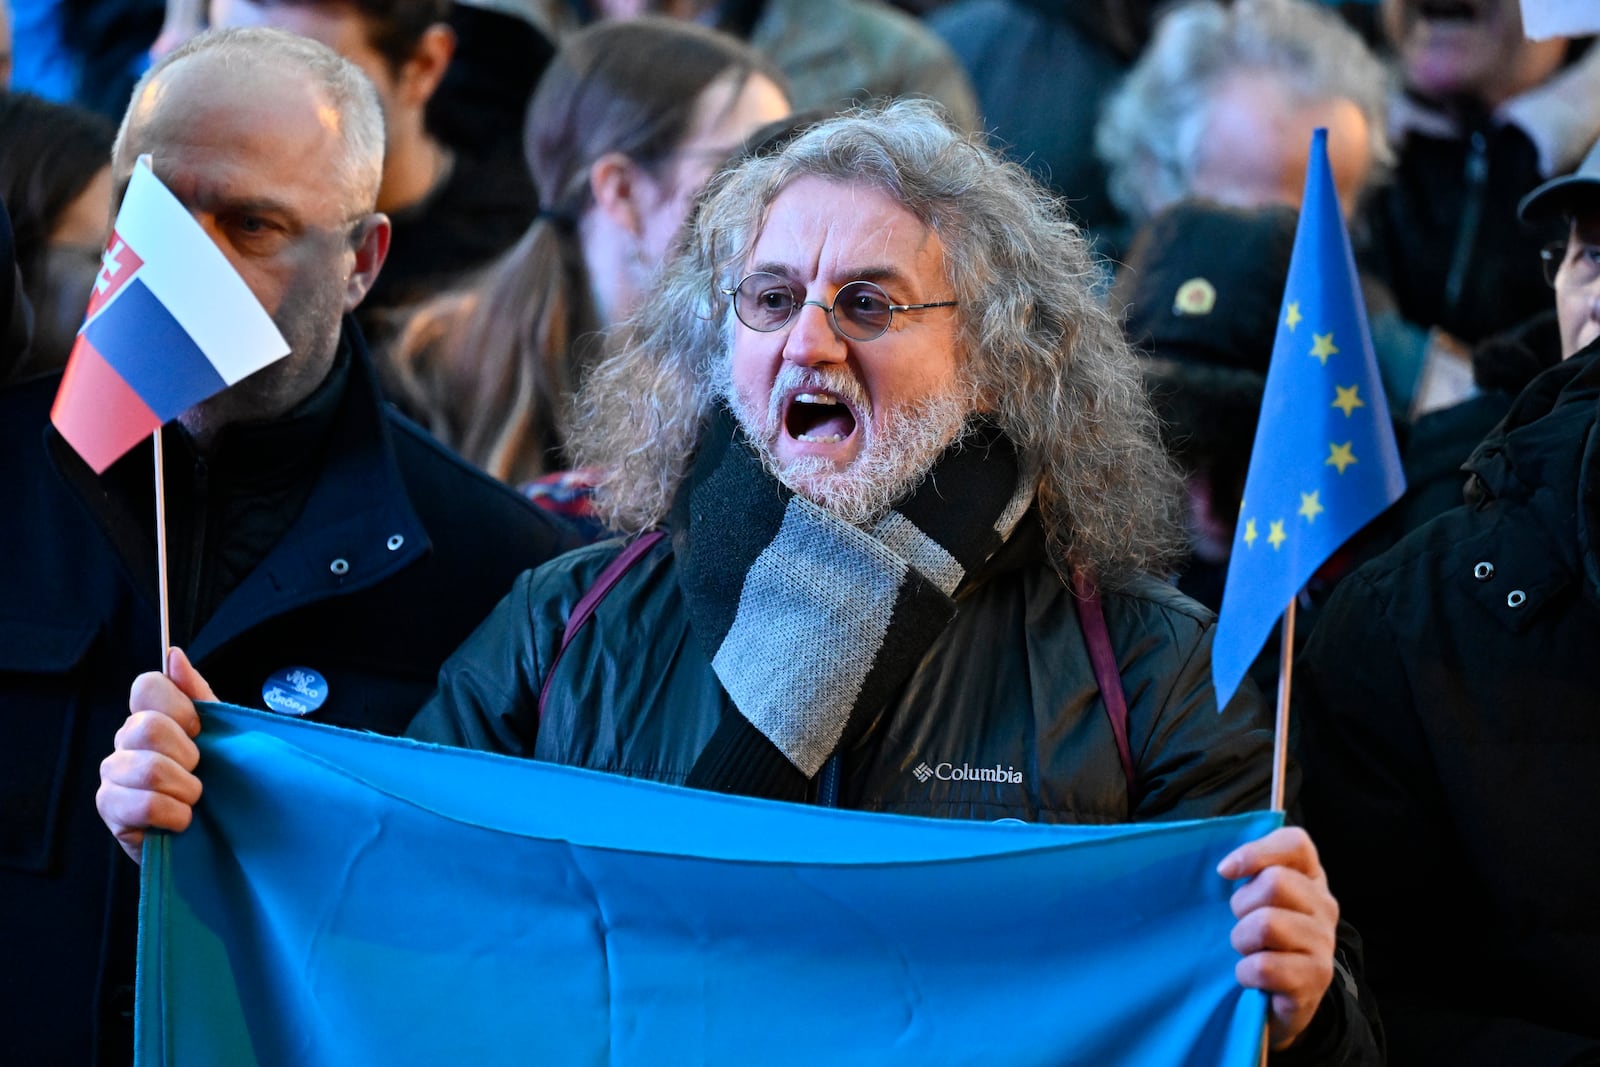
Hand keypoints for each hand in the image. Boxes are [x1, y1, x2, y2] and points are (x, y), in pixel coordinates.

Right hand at [96, 648, 215, 863]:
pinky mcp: (111, 809)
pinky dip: (173, 815)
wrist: (218, 836)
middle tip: (200, 773)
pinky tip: (182, 821)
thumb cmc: (219, 781)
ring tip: (195, 801)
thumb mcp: (222, 735)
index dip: (180, 708)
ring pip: (146, 768)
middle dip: (187, 755)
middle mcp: (126, 740)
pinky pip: (140, 803)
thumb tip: (174, 654)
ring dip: (184, 789)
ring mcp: (113, 773)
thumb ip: (199, 695)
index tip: (202, 732)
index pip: (148, 686)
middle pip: (148, 727)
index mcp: (154, 716)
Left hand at [1217, 827, 1337, 1049]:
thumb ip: (1248, 873)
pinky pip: (1264, 967)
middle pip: (1275, 882)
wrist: (1282, 999)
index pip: (1296, 843)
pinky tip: (1252, 976)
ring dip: (1242, 940)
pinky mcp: (1315, 979)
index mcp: (1310, 878)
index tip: (1225, 872)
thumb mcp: (1257, 899)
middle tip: (1242, 922)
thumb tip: (1225, 867)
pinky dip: (1246, 972)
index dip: (1256, 852)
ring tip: (1249, 950)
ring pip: (1267, 924)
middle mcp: (1324, 907)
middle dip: (1243, 904)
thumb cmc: (1262, 939)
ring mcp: (1324, 944)